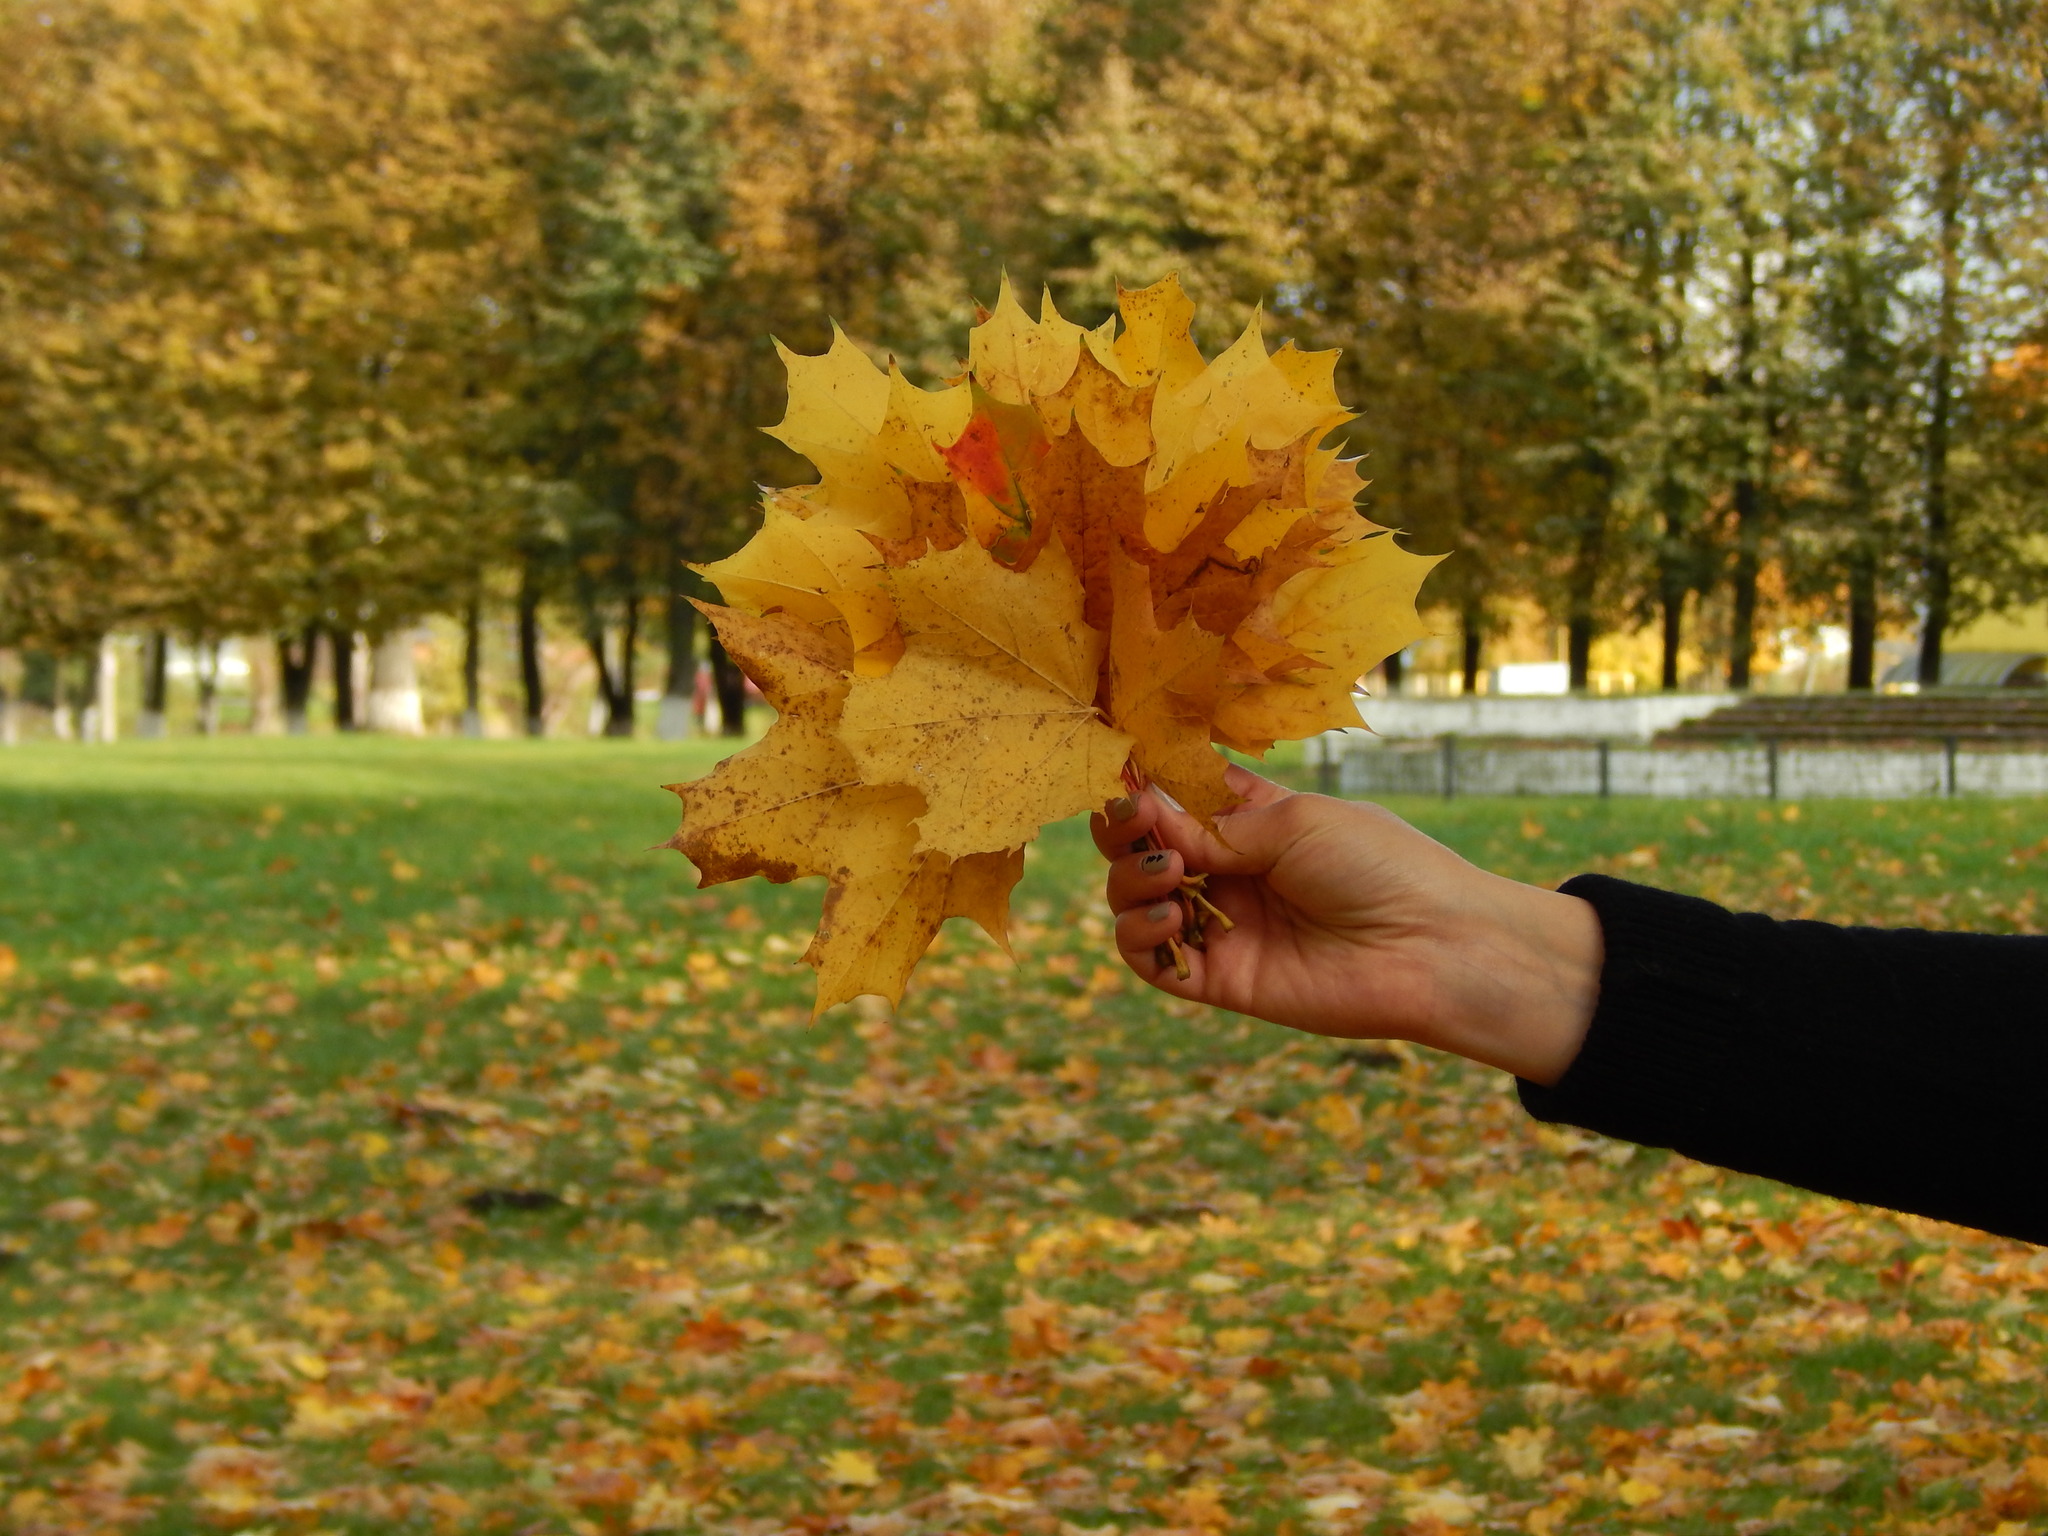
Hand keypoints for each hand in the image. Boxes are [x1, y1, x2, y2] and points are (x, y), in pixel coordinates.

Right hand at [1090, 765, 1601, 1084]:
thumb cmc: (1380, 865)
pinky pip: (1154, 963)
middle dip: (1123, 832)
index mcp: (1249, 823)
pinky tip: (1170, 918)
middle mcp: (1229, 871)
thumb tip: (1145, 818)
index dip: (1141, 789)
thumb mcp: (1294, 822)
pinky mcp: (1222, 980)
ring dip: (1131, 882)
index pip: (1172, 800)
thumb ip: (1214, 826)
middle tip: (1136, 825)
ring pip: (1135, 902)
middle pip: (1140, 848)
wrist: (1432, 946)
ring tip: (1167, 874)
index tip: (1124, 779)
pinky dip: (1139, 937)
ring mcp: (1223, 926)